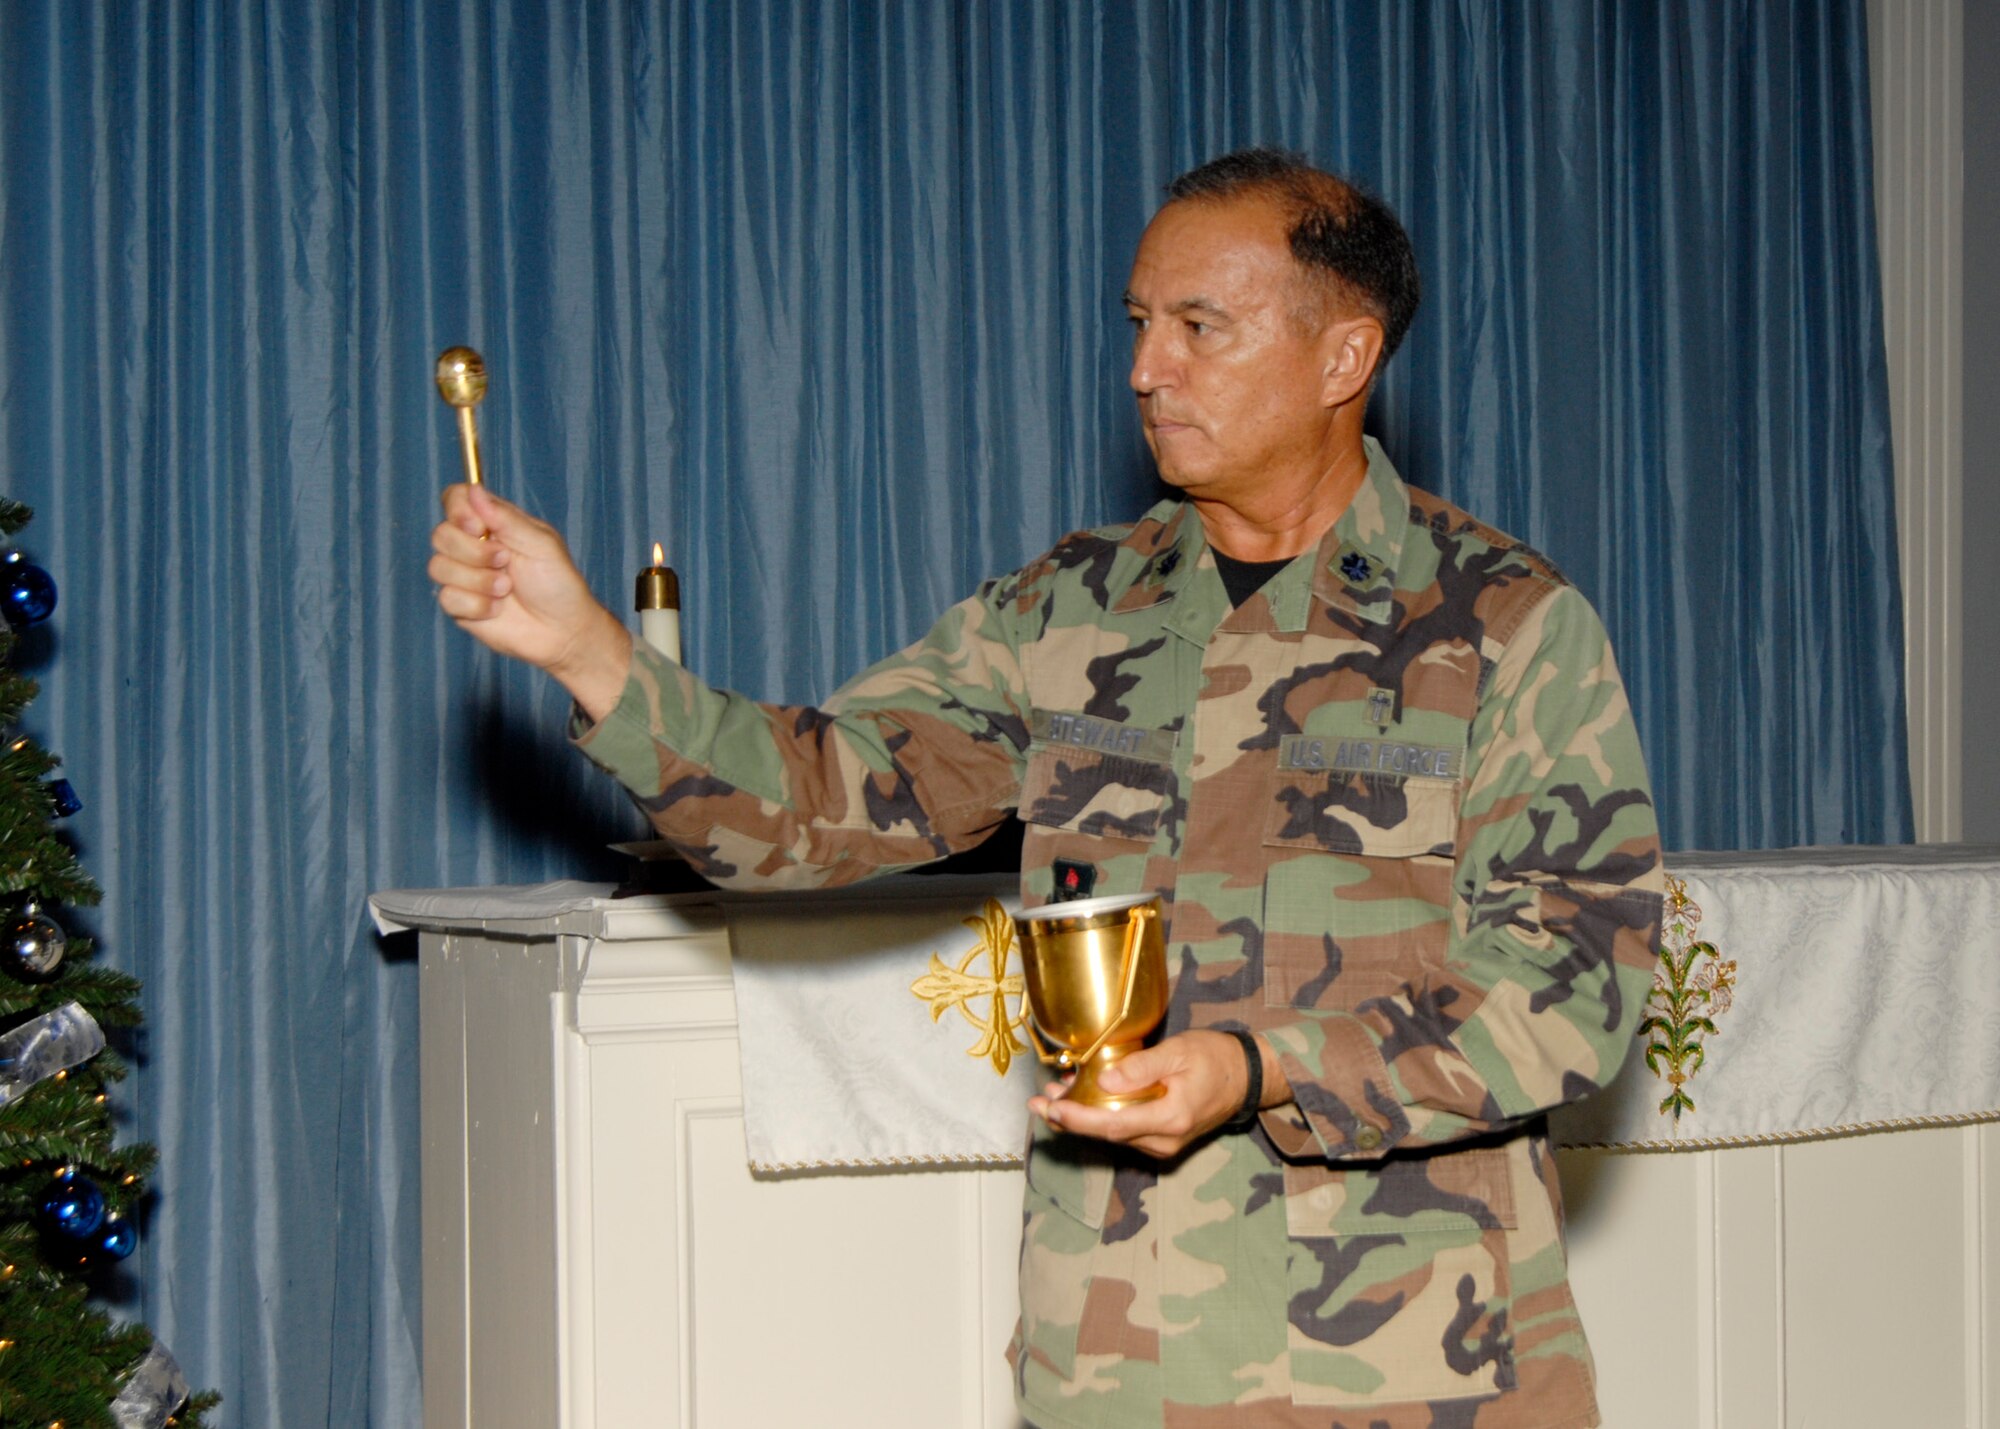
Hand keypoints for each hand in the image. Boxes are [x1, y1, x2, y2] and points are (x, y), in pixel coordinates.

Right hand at [428, 484, 633, 718]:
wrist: (563, 630)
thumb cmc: (558, 583)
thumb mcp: (540, 543)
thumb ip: (505, 518)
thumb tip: (474, 489)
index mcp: (492, 524)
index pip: (455, 500)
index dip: (458, 510)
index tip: (478, 527)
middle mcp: (472, 547)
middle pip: (441, 534)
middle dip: (473, 552)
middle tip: (505, 561)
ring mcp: (463, 576)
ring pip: (439, 567)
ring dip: (478, 580)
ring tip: (507, 588)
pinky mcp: (460, 606)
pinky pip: (447, 598)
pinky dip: (477, 605)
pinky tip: (498, 609)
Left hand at [1028, 1030, 1283, 1160]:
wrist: (1245, 1078)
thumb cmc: (1214, 1059)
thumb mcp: (1179, 1052)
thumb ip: (1142, 1067)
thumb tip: (1106, 1081)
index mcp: (1171, 1119)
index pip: (1113, 1126)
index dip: (1078, 1119)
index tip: (1052, 1107)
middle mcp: (1164, 1141)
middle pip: (1106, 1136)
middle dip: (1069, 1120)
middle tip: (1037, 1102)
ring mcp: (1163, 1144)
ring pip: (1111, 1136)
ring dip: (1080, 1118)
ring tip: (1050, 1096)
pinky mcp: (1160, 1139)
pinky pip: (1122, 1131)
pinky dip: (1098, 1117)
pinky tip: (1078, 1100)